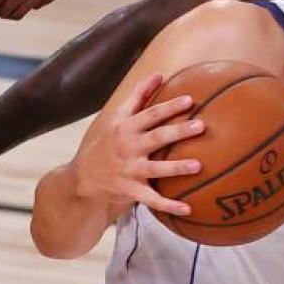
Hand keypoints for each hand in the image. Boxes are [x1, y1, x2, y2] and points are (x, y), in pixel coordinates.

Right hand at [71, 74, 203, 216]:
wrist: (83, 177)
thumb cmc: (107, 142)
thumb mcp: (118, 117)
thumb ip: (138, 96)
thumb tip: (159, 74)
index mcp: (127, 127)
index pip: (150, 113)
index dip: (169, 106)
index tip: (190, 100)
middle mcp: (128, 147)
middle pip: (157, 137)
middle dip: (178, 131)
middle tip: (201, 125)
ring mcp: (129, 169)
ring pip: (156, 169)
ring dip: (177, 167)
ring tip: (198, 165)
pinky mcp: (130, 190)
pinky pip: (152, 199)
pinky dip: (169, 205)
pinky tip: (187, 209)